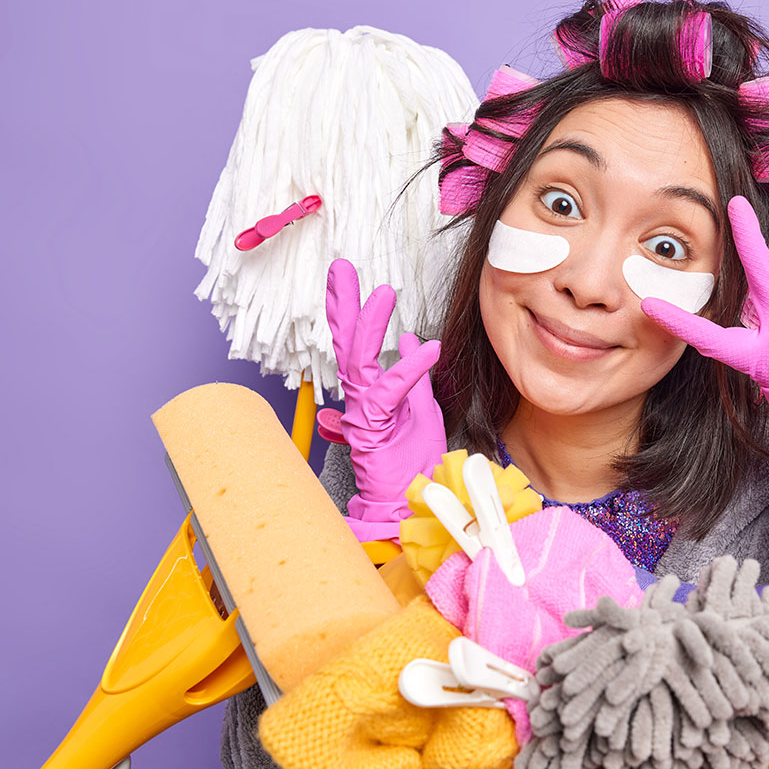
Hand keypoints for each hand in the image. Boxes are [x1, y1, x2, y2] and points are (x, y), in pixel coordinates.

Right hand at [325, 259, 445, 538]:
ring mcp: (363, 414)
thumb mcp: (422, 406)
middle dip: (343, 304)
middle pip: (346, 344)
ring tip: (383, 293)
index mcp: (370, 392)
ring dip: (370, 325)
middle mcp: (360, 399)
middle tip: (340, 268)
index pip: (356, 344)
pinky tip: (428, 349)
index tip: (346, 278)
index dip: (351, 310)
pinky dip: (410, 368)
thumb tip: (412, 339)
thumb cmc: (413, 461)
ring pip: (360, 361)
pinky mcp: (374, 429)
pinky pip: (390, 392)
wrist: (411, 500)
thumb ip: (414, 374)